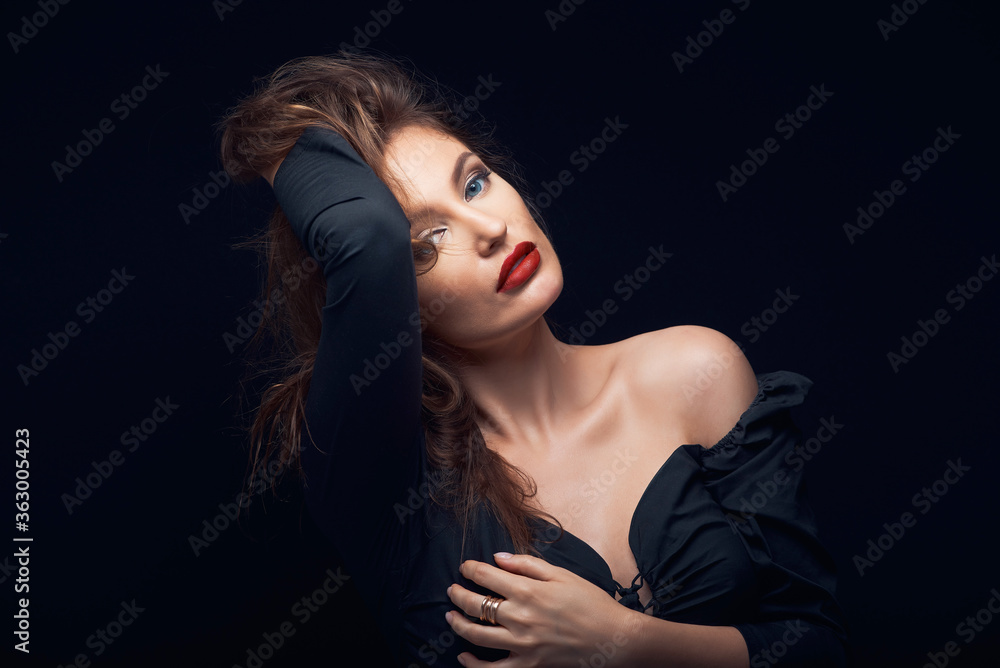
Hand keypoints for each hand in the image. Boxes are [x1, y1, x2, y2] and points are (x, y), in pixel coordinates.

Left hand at [445, 552, 636, 666]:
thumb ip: (527, 565)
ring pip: (476, 635)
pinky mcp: (528, 665)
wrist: (613, 638)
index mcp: (528, 590)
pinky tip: (464, 656)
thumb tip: (498, 557)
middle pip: (475, 605)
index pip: (486, 576)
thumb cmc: (591, 602)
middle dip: (458, 595)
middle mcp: (520, 617)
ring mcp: (522, 644)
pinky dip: (474, 664)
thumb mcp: (562, 574)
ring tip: (451, 616)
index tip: (465, 567)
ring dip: (458, 625)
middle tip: (452, 590)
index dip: (470, 569)